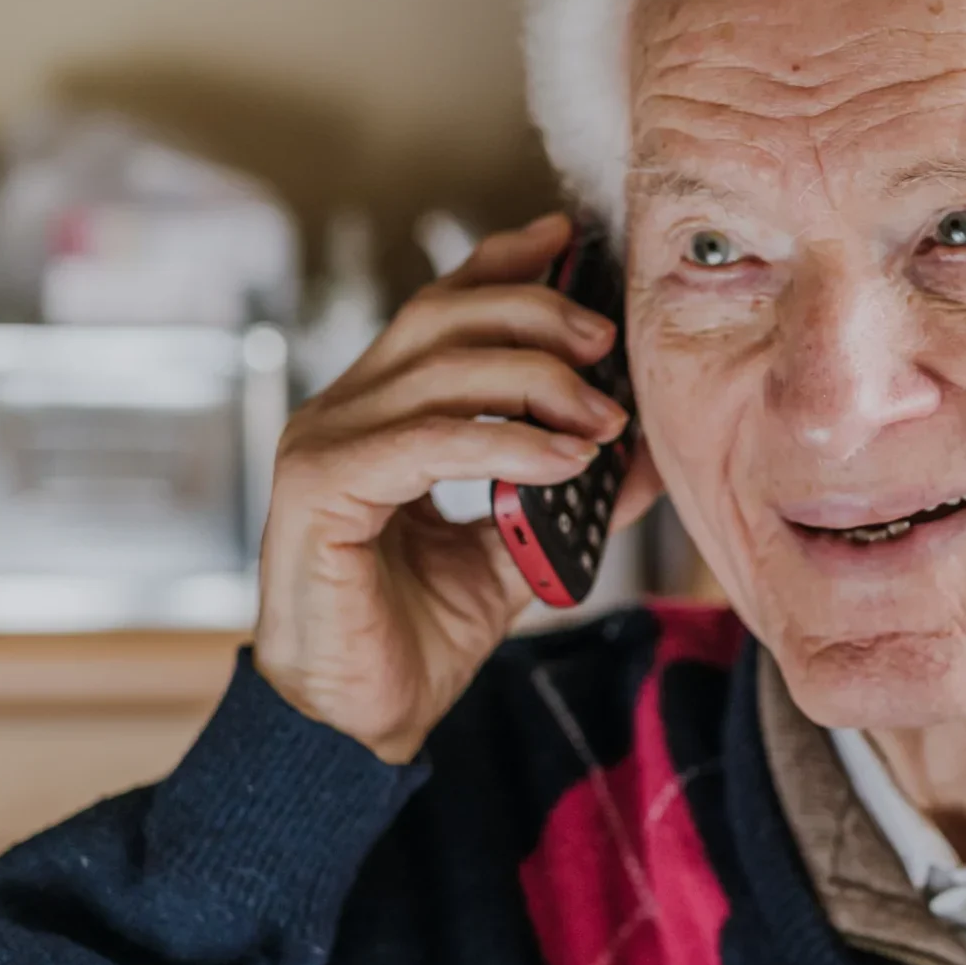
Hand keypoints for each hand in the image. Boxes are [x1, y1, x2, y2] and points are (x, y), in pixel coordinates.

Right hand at [252, 213, 657, 761]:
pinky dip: (506, 443)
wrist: (354, 723)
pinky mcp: (322, 493)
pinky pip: (426, 442)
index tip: (569, 240)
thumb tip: (643, 455)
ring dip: (537, 384)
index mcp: (377, 414)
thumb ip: (564, 499)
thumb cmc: (412, 637)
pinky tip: (564, 460)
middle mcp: (342, 414)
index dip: (500, 263)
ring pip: (440, 370)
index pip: (438, 308)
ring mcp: (323, 447)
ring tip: (605, 418)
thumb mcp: (511, 555)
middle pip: (442, 318)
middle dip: (535, 312)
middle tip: (608, 341)